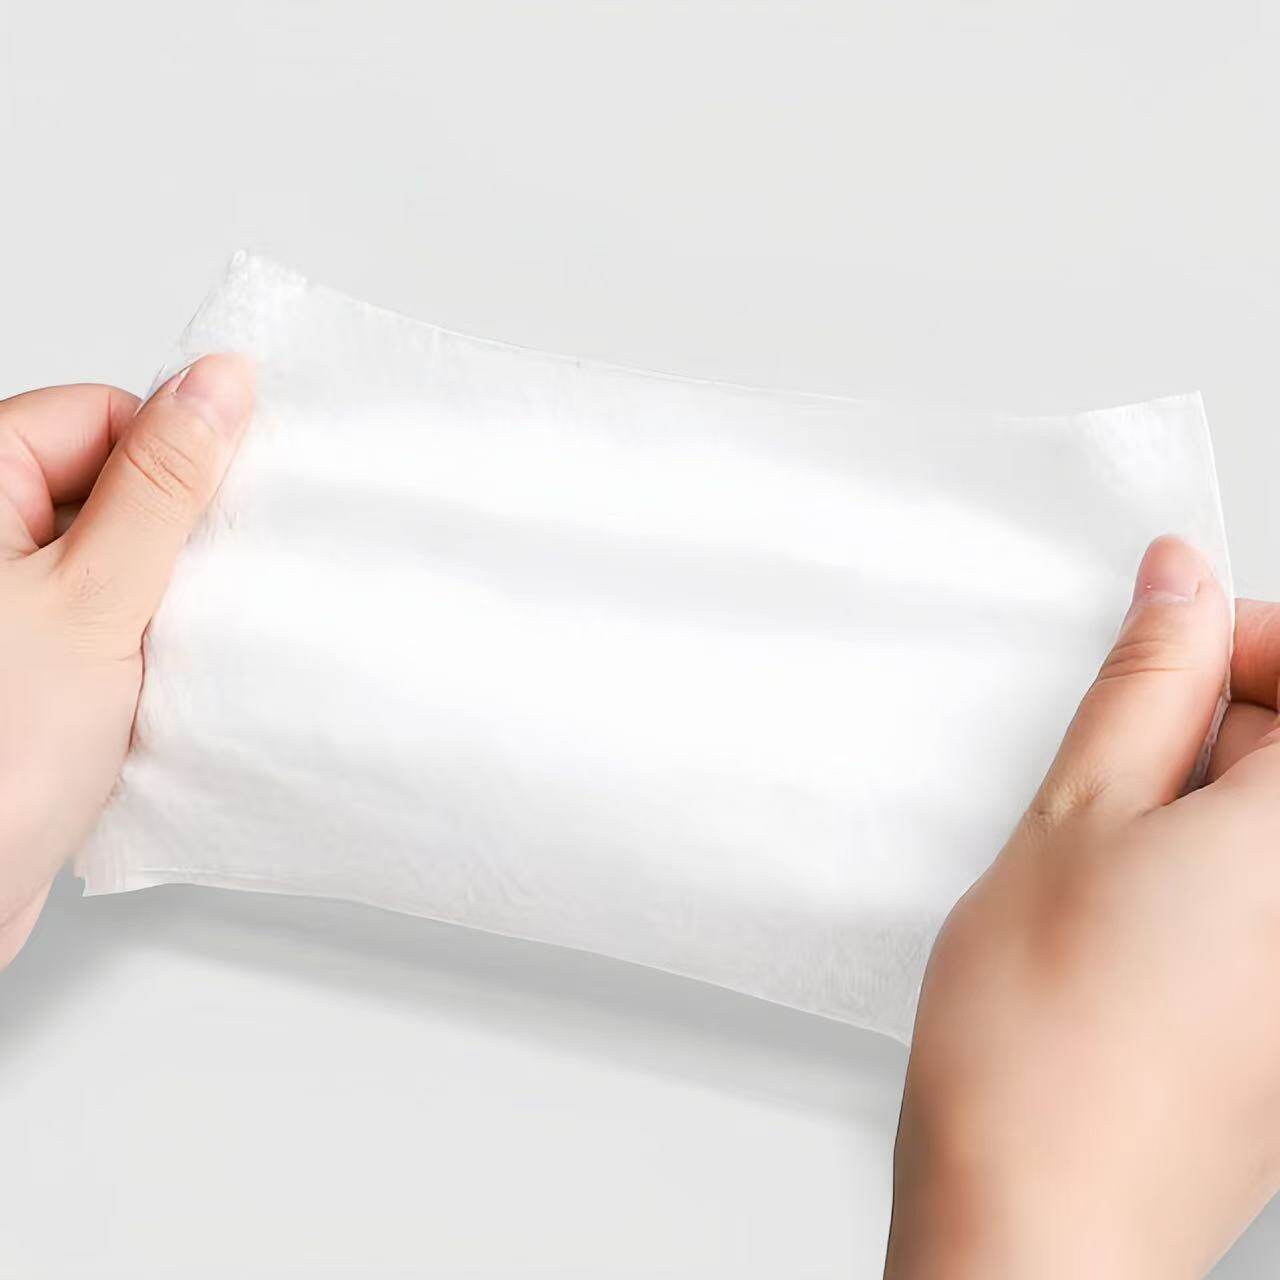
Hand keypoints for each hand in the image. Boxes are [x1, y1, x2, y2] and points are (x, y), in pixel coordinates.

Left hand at [0, 355, 252, 965]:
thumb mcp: (95, 599)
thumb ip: (162, 484)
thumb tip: (217, 383)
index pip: (99, 414)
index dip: (172, 458)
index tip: (218, 514)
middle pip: (110, 483)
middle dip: (171, 539)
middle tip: (191, 598)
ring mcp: (7, 607)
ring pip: (118, 560)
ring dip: (163, 601)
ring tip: (167, 655)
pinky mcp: (30, 665)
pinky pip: (109, 621)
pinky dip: (147, 647)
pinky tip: (156, 688)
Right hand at [886, 536, 1279, 1278]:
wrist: (1034, 1221)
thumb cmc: (1041, 1048)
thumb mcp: (1074, 815)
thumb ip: (1145, 684)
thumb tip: (1179, 587)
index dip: (1232, 639)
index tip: (1161, 651)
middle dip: (1213, 728)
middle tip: (1107, 772)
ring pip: (1273, 830)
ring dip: (1202, 808)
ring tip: (1105, 862)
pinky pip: (1268, 907)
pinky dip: (1211, 881)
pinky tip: (1129, 926)